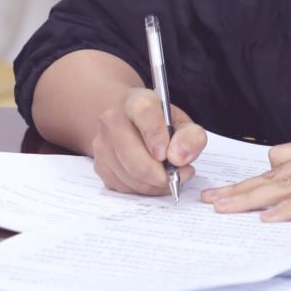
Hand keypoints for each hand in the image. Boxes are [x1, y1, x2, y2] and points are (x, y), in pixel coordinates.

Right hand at [91, 87, 206, 195]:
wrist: (132, 123)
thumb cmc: (161, 124)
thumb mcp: (183, 123)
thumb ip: (190, 136)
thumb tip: (178, 158)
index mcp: (136, 101)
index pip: (145, 114)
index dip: (157, 136)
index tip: (171, 156)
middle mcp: (113, 119)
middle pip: (134, 156)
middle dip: (162, 174)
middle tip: (182, 174)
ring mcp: (102, 143)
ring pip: (130, 176)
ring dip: (156, 184)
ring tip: (171, 175)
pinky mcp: (99, 164)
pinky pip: (124, 186)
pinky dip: (144, 188)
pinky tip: (155, 179)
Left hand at [200, 135, 290, 221]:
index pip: (282, 159)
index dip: (254, 175)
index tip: (229, 186)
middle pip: (272, 173)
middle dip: (239, 188)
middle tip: (209, 200)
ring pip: (283, 184)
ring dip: (250, 198)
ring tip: (223, 210)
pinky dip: (288, 209)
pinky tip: (270, 219)